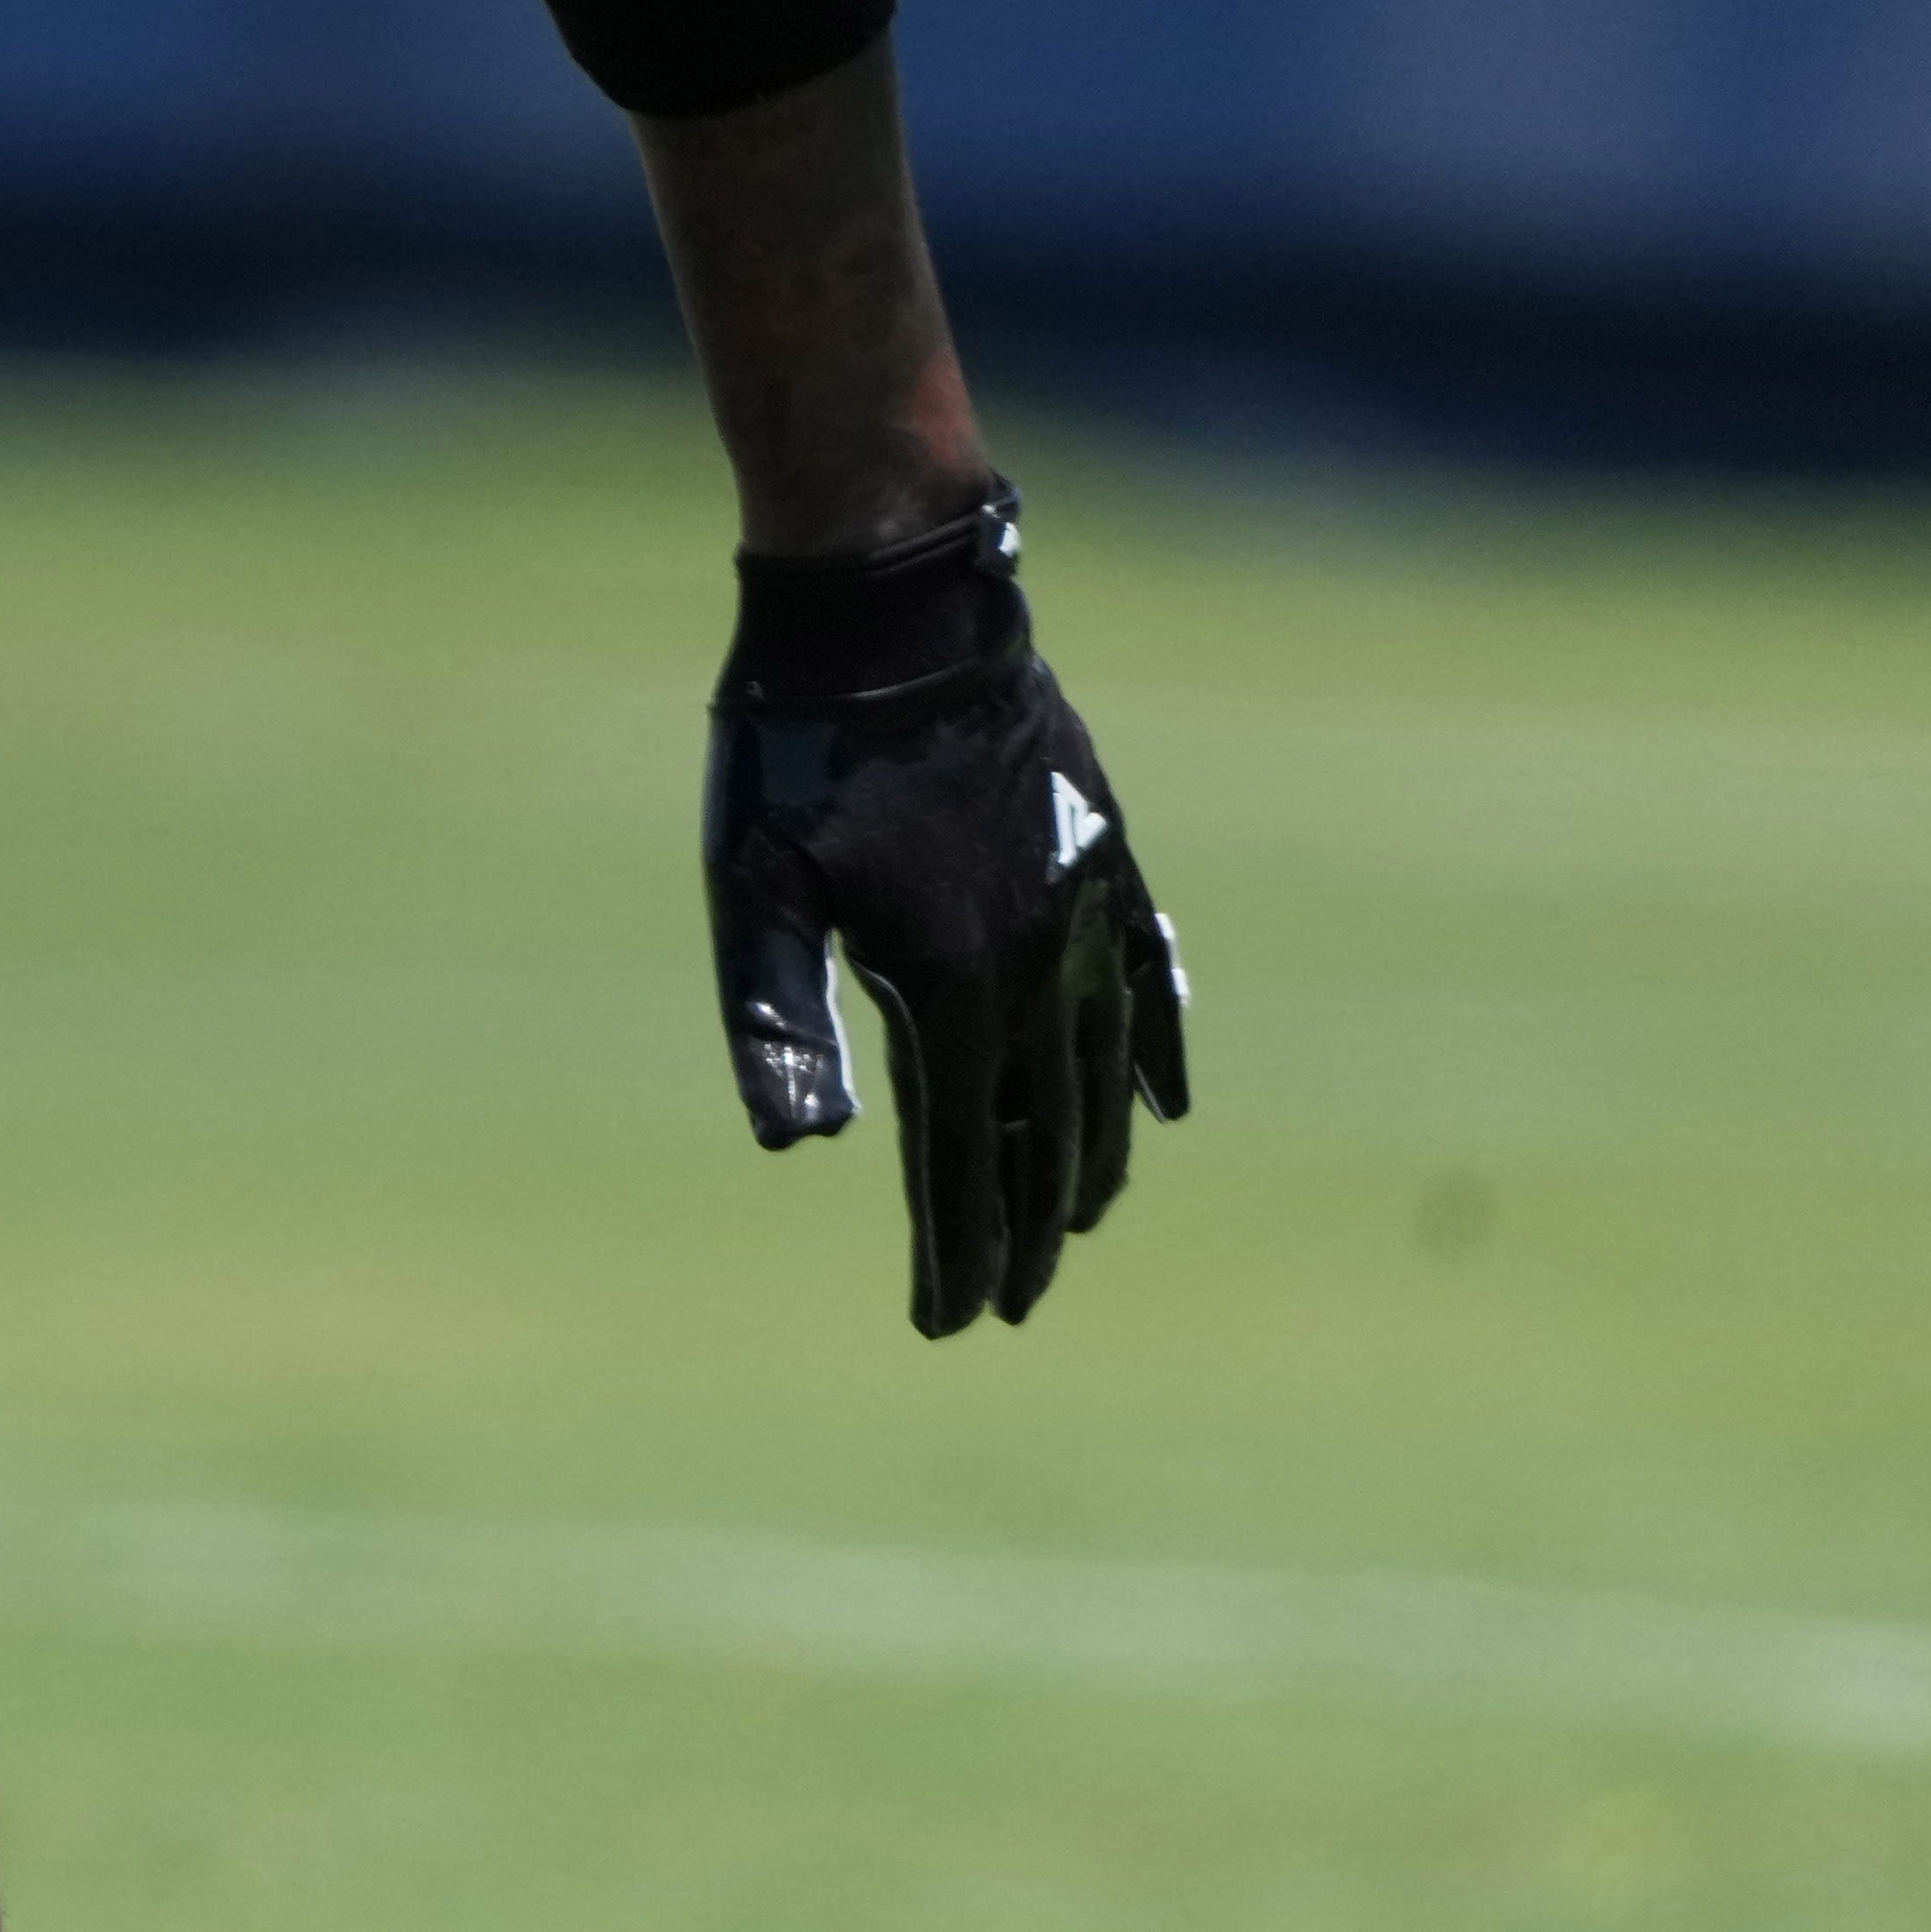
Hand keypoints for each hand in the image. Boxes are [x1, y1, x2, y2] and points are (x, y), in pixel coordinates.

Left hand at [698, 486, 1191, 1335]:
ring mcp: (1085, 906)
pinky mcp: (1105, 853)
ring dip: (1091, 1157)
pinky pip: (1151, 978)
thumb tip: (802, 1149)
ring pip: (1106, 1070)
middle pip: (1042, 1135)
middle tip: (1009, 1306)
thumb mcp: (757, 883)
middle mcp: (1040, 963)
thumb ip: (779, 1019)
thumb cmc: (799, 747)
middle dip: (1023, 1232)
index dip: (957, 1250)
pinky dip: (1161, 1050)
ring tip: (1075, 1224)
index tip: (946, 1323)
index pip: (963, 1159)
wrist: (894, 608)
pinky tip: (1172, 1103)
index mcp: (953, 984)